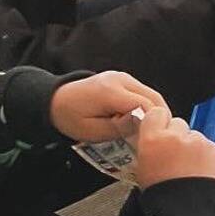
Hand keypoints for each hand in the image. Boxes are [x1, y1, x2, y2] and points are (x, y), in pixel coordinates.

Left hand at [49, 71, 166, 141]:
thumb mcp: (92, 131)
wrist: (57, 100)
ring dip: (153, 113)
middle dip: (157, 119)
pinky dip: (147, 107)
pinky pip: (145, 93)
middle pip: (154, 98)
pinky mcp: (125, 79)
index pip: (145, 106)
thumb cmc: (70, 118)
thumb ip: (120, 128)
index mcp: (110, 91)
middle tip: (151, 137)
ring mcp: (123, 77)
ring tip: (146, 130)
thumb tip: (145, 126)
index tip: (148, 139)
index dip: (151, 123)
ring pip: (153, 95)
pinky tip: (140, 120)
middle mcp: (120, 79)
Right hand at [132, 104, 214, 189]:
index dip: (161, 123)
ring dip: (194, 148)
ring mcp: (198, 142)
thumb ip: (151, 146)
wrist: (187, 212)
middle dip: (179, 136)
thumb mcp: (143, 168)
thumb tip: (156, 139)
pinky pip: (211, 147)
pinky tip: (203, 173)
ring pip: (196, 136)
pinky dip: (209, 157)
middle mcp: (176, 136)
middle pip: (179, 124)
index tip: (162, 132)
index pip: (157, 113)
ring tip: (191, 170)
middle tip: (177, 157)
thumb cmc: (162, 196)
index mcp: (153, 139)